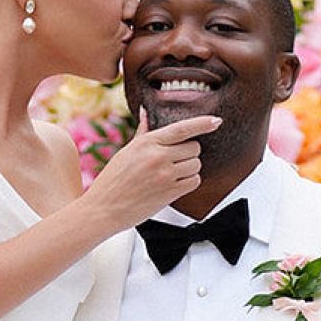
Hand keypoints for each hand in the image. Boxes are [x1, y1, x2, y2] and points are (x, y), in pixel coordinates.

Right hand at [85, 111, 222, 231]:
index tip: (216, 121)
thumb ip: (142, 132)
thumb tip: (145, 112)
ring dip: (190, 168)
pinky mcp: (170, 192)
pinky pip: (194, 181)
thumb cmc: (113, 181)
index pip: (182, 128)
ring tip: (171, 174)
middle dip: (188, 153)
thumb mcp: (126, 151)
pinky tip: (175, 184)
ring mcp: (165, 174)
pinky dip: (189, 182)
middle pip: (193, 147)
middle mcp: (157, 156)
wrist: (104, 208)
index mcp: (147, 142)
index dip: (202, 123)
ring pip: (196, 164)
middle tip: (173, 161)